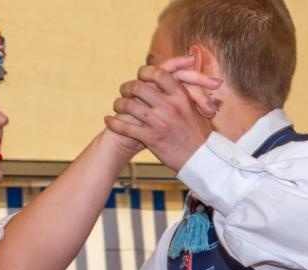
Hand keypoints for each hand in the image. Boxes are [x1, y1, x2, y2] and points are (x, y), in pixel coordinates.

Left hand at [104, 57, 222, 170]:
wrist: (199, 159)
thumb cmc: (195, 132)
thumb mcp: (193, 106)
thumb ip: (182, 89)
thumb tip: (172, 73)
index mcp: (180, 96)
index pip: (158, 73)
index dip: (145, 72)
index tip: (140, 76)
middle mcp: (170, 107)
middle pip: (139, 87)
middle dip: (127, 87)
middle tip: (124, 91)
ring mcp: (160, 123)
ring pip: (129, 106)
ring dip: (119, 104)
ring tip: (117, 106)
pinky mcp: (151, 138)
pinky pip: (126, 128)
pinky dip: (114, 123)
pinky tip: (108, 121)